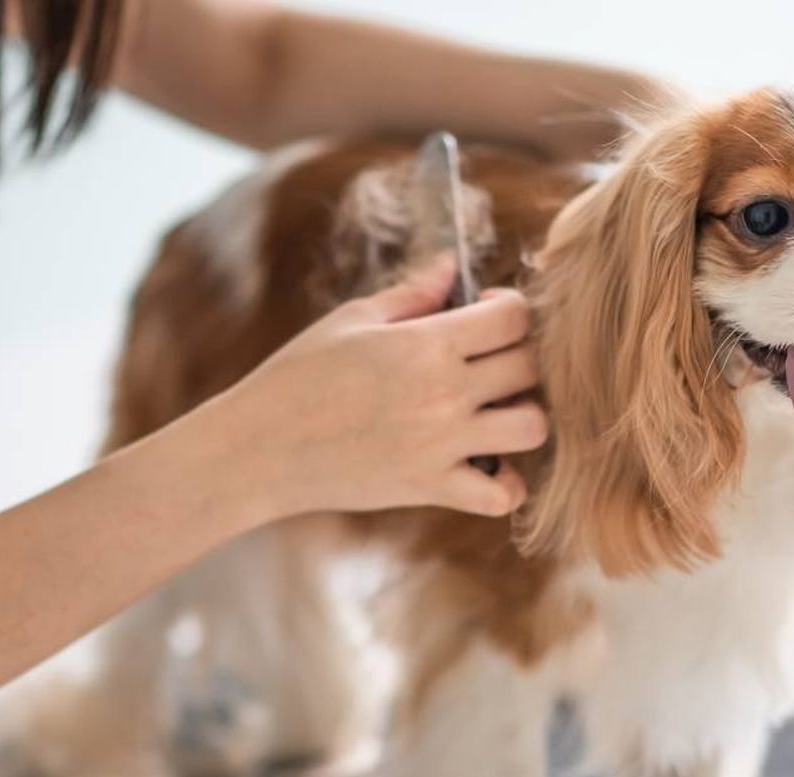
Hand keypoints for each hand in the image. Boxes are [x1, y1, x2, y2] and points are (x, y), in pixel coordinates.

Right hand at [216, 258, 547, 518]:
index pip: (513, 317)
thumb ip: (412, 294)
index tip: (485, 314)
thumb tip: (453, 266)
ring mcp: (441, 445)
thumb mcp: (351, 321)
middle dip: (518, 356)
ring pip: (533, 427)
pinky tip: (483, 463)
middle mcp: (443, 393)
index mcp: (425, 344)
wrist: (260, 448)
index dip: (508, 308)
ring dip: (523, 415)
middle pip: (530, 367)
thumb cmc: (298, 376)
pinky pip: (501, 494)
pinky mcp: (431, 488)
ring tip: (493, 412)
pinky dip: (505, 483)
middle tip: (488, 362)